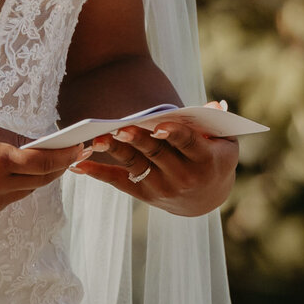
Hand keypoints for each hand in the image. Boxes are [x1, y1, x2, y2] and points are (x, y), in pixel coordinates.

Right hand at [0, 116, 82, 219]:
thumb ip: (14, 139)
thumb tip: (41, 146)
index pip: (44, 162)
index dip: (66, 156)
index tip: (78, 148)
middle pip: (41, 180)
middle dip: (57, 167)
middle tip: (69, 154)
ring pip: (27, 192)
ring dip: (38, 178)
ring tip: (47, 163)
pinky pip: (10, 200)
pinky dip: (18, 187)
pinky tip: (20, 175)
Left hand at [69, 109, 238, 216]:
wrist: (207, 199)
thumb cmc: (215, 159)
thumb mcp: (225, 142)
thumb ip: (216, 122)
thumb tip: (213, 104)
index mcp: (206, 161)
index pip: (188, 144)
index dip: (174, 134)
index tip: (159, 125)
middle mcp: (184, 177)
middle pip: (157, 154)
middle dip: (137, 141)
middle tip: (120, 127)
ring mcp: (163, 188)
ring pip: (135, 167)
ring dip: (116, 152)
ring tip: (98, 139)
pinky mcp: (145, 195)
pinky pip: (118, 182)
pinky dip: (98, 173)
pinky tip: (79, 164)